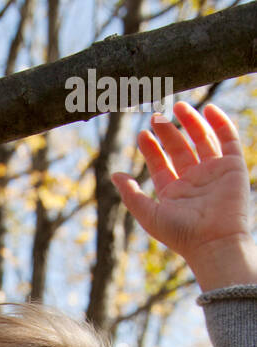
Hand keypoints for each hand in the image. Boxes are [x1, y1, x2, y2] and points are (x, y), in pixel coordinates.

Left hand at [111, 102, 256, 287]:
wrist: (214, 242)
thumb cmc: (181, 233)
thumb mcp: (149, 214)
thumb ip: (131, 195)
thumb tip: (114, 174)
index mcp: (174, 193)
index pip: (160, 165)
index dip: (151, 149)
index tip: (143, 133)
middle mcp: (193, 181)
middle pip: (180, 149)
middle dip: (168, 132)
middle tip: (157, 116)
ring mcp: (213, 173)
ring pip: (202, 140)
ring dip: (191, 122)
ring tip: (178, 105)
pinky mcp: (233, 167)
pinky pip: (228, 139)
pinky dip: (220, 123)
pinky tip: (208, 109)